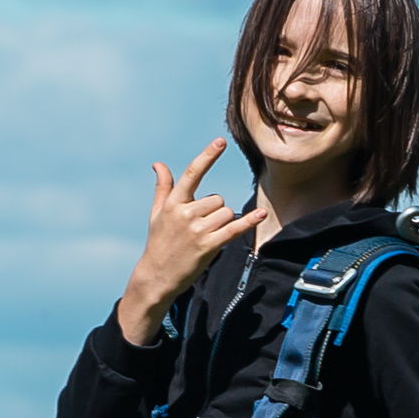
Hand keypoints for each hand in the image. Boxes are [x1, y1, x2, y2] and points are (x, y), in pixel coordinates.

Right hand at [117, 139, 269, 344]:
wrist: (156, 276)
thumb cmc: (158, 242)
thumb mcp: (157, 213)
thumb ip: (163, 187)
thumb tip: (158, 164)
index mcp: (174, 203)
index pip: (192, 173)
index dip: (208, 156)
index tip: (221, 141)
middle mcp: (185, 213)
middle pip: (217, 199)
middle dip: (215, 211)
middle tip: (200, 228)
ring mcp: (197, 230)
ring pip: (226, 213)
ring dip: (222, 223)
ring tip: (206, 237)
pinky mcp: (209, 245)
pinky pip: (234, 228)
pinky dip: (249, 222)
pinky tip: (261, 214)